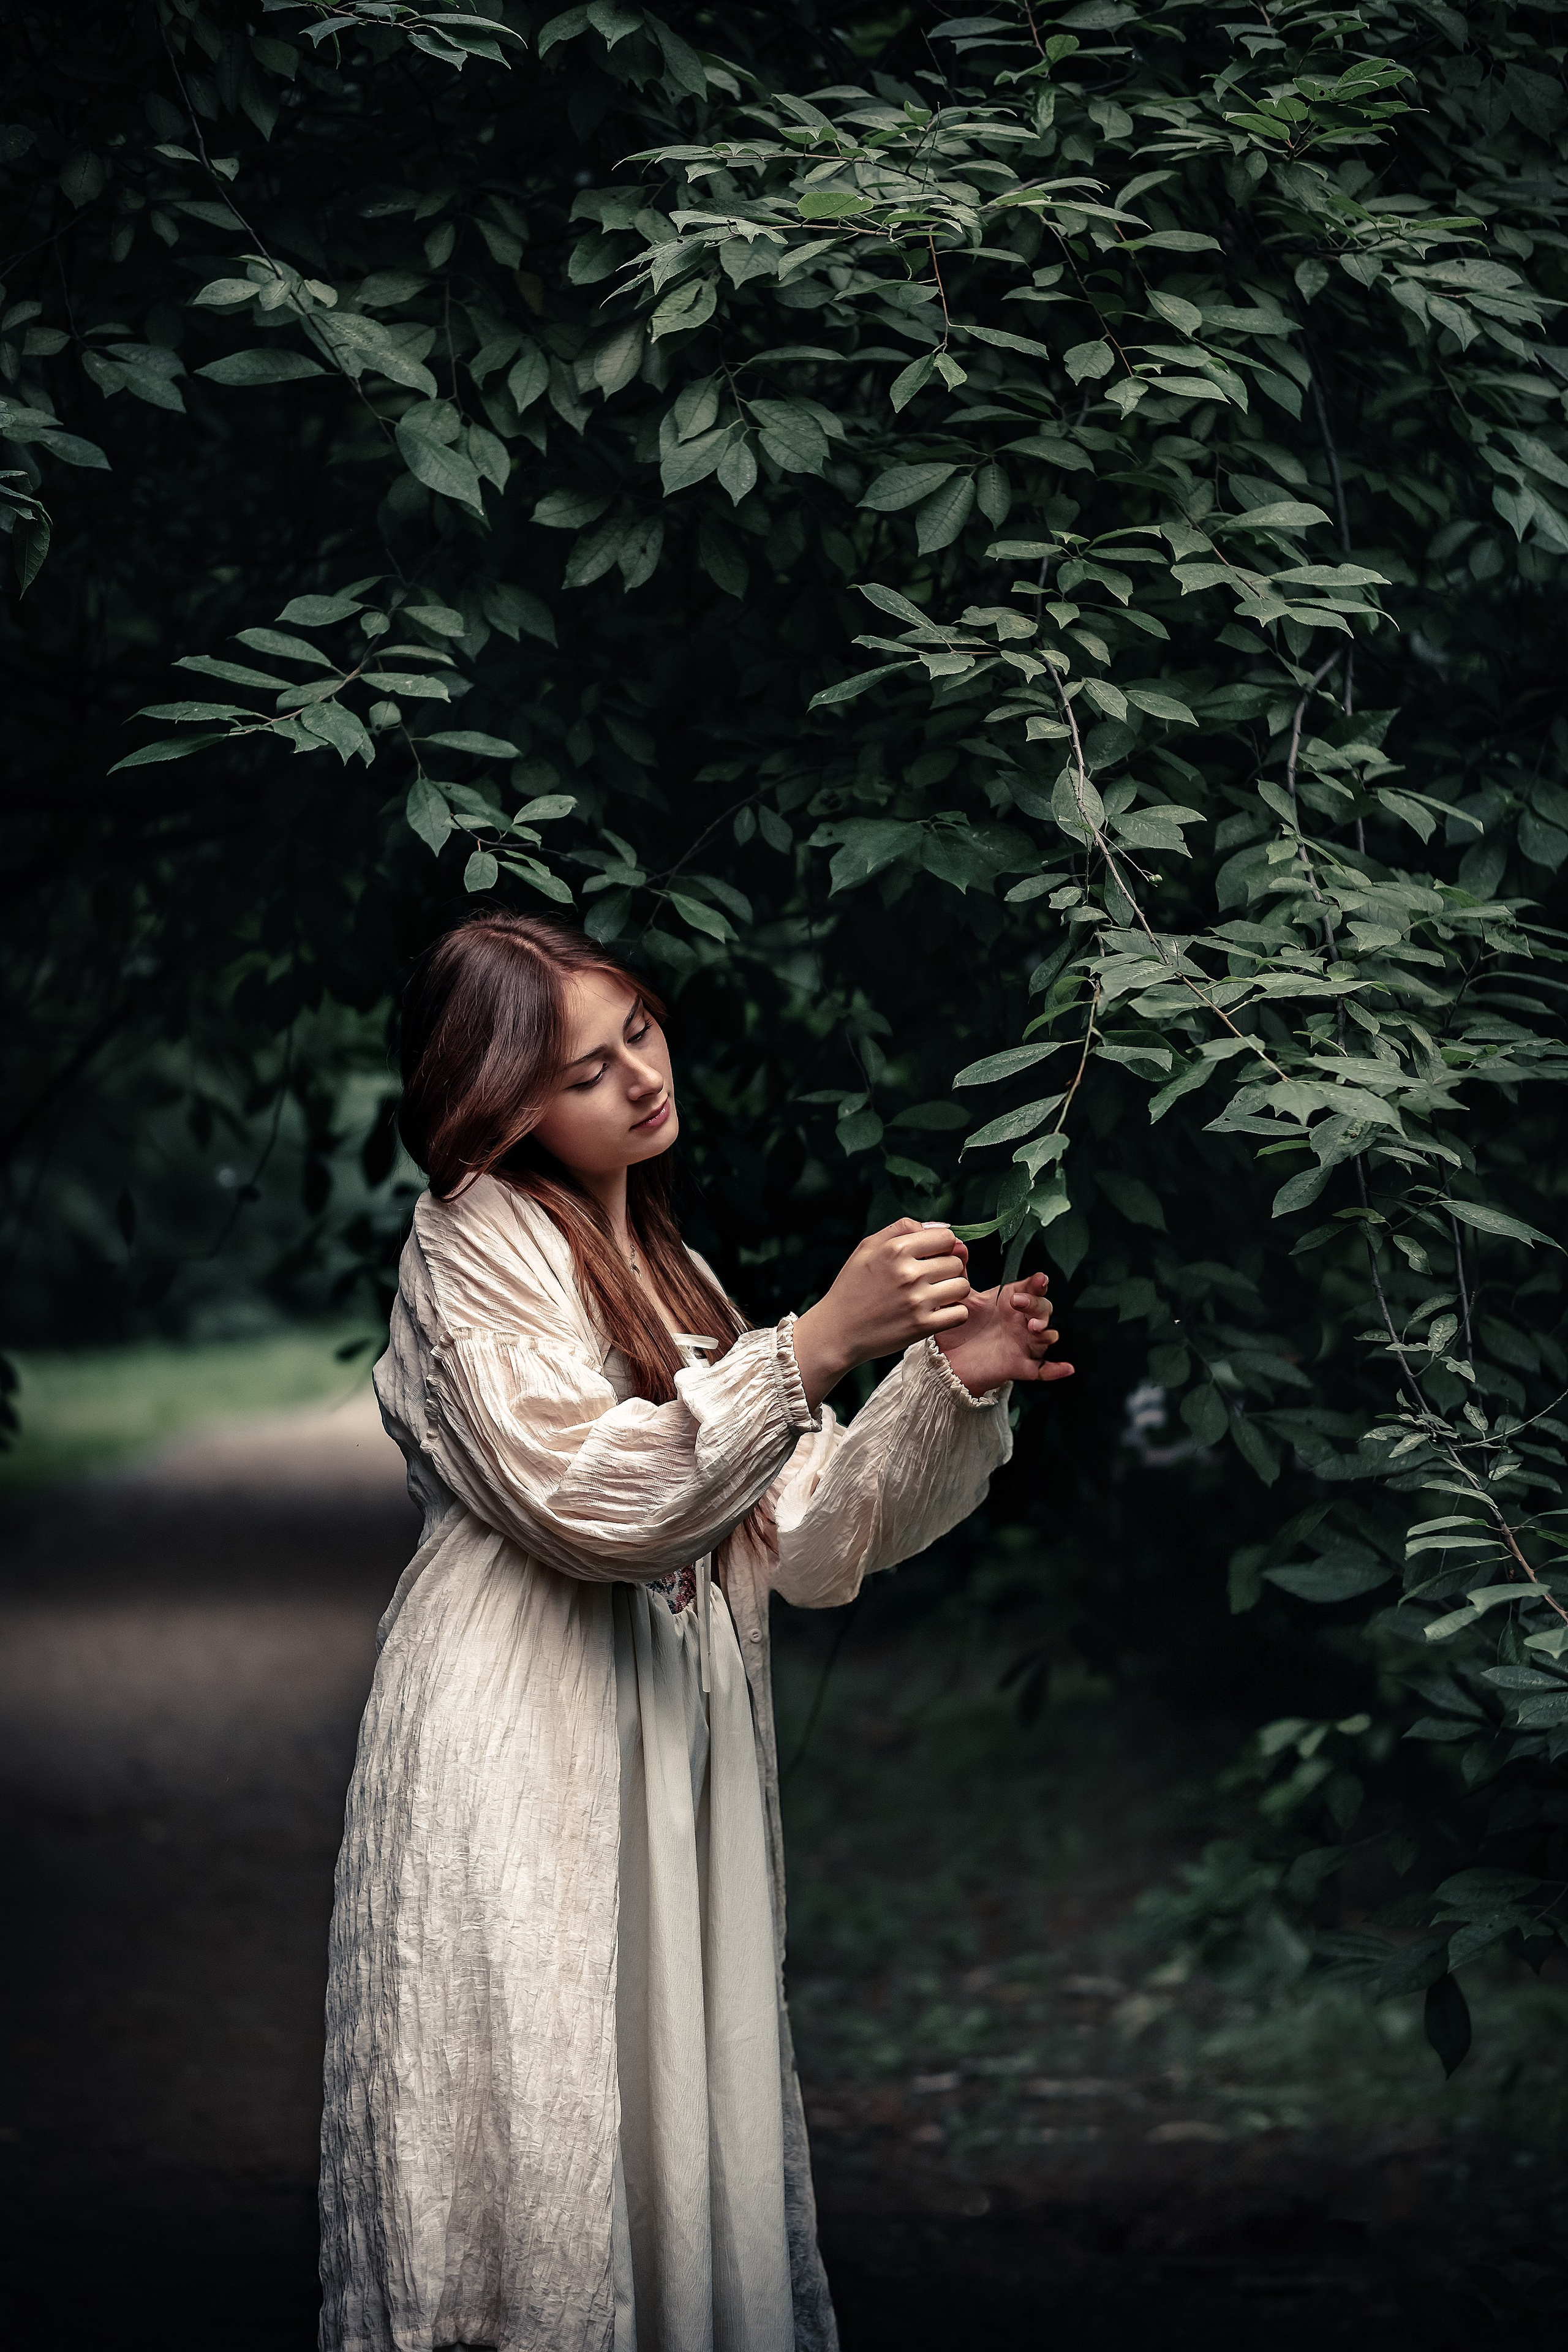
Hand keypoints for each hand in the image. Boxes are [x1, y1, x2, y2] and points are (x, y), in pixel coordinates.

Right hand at [792, 1217, 970, 1408]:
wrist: (837, 1331)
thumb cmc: (852, 1287)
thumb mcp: (867, 1248)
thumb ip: (902, 1229)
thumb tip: (941, 1226)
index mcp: (896, 1249)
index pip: (947, 1238)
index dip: (945, 1246)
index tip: (935, 1256)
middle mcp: (909, 1273)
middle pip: (957, 1262)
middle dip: (949, 1268)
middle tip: (932, 1278)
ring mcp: (917, 1301)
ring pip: (963, 1287)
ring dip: (954, 1290)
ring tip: (937, 1295)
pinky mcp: (922, 1326)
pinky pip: (960, 1313)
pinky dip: (954, 1313)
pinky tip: (939, 1312)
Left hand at [936, 1269, 1074, 1398]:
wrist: (948, 1360)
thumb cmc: (960, 1328)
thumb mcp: (959, 1300)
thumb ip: (960, 1274)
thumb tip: (957, 1245)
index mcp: (1010, 1302)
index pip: (1031, 1288)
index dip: (1038, 1283)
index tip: (1039, 1279)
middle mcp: (1021, 1322)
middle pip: (1043, 1309)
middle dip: (1035, 1304)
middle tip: (1018, 1302)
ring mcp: (1024, 1344)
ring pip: (1046, 1336)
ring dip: (1046, 1332)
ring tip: (1034, 1329)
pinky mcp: (1021, 1366)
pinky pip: (1043, 1370)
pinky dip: (1055, 1369)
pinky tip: (1066, 1368)